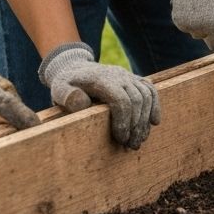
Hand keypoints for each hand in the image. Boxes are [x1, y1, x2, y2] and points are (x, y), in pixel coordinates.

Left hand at [38, 42, 159, 148]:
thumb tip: (82, 104)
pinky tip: (154, 122)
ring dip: (145, 119)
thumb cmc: (66, 84)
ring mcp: (127, 76)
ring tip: (139, 140)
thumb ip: (67, 96)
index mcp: (101, 80)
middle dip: (136, 125)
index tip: (120, 139)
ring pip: (146, 95)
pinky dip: (155, 105)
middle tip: (131, 145)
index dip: (123, 121)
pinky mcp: (133, 79)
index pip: (121, 99)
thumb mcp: (59, 89)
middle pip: (137, 99)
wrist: (74, 67)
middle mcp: (118, 75)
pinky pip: (150, 89)